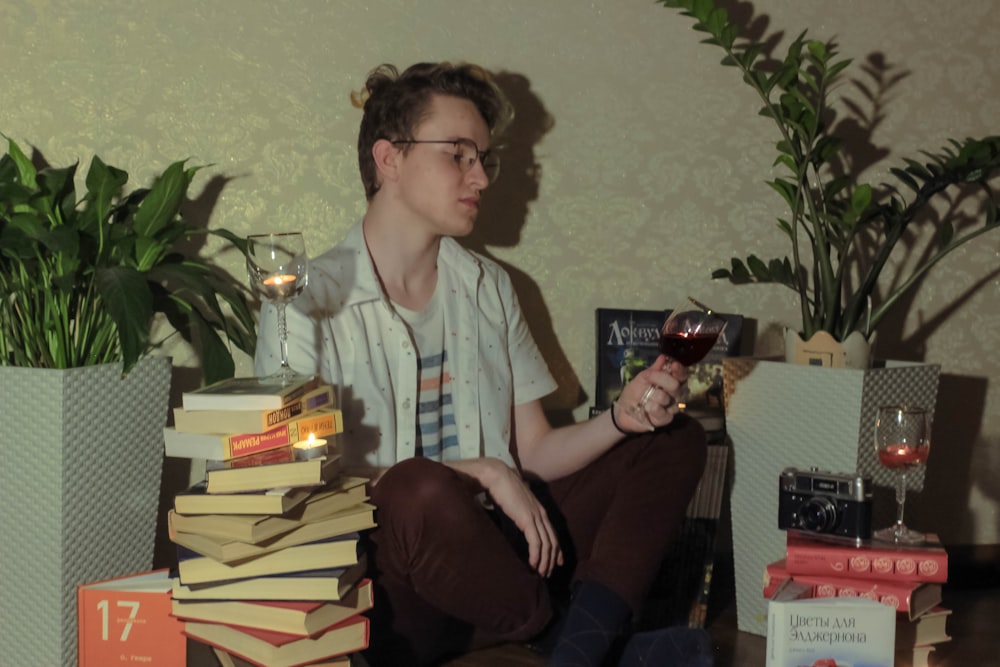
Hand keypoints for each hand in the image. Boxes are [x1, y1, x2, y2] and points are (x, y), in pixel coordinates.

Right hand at [483, 460, 563, 576]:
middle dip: (551, 559)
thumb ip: (520, 513)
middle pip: (552, 541)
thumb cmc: (502, 488)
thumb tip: (517, 522)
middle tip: (547, 573)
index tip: (556, 562)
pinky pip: (536, 542)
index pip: (552, 533)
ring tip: (540, 573)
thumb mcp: (515, 503)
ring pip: (546, 544)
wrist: (497, 476)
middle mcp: (541, 514)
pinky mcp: (527, 519)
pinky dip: (536, 555)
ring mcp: (536, 516)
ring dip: (544, 561)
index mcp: (539, 510)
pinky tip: (533, 564)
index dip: (556, 549)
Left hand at [617, 354, 685, 431]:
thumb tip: (663, 357)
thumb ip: (654, 369)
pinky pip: (663, 413)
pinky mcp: (666, 419)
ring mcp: (672, 407)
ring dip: (653, 397)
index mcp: (670, 381)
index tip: (674, 365)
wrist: (623, 410)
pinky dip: (653, 409)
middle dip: (663, 383)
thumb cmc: (634, 392)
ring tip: (644, 399)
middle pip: (677, 386)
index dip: (679, 370)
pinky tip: (647, 408)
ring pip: (668, 399)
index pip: (682, 374)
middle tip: (653, 385)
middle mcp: (674, 393)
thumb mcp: (642, 378)